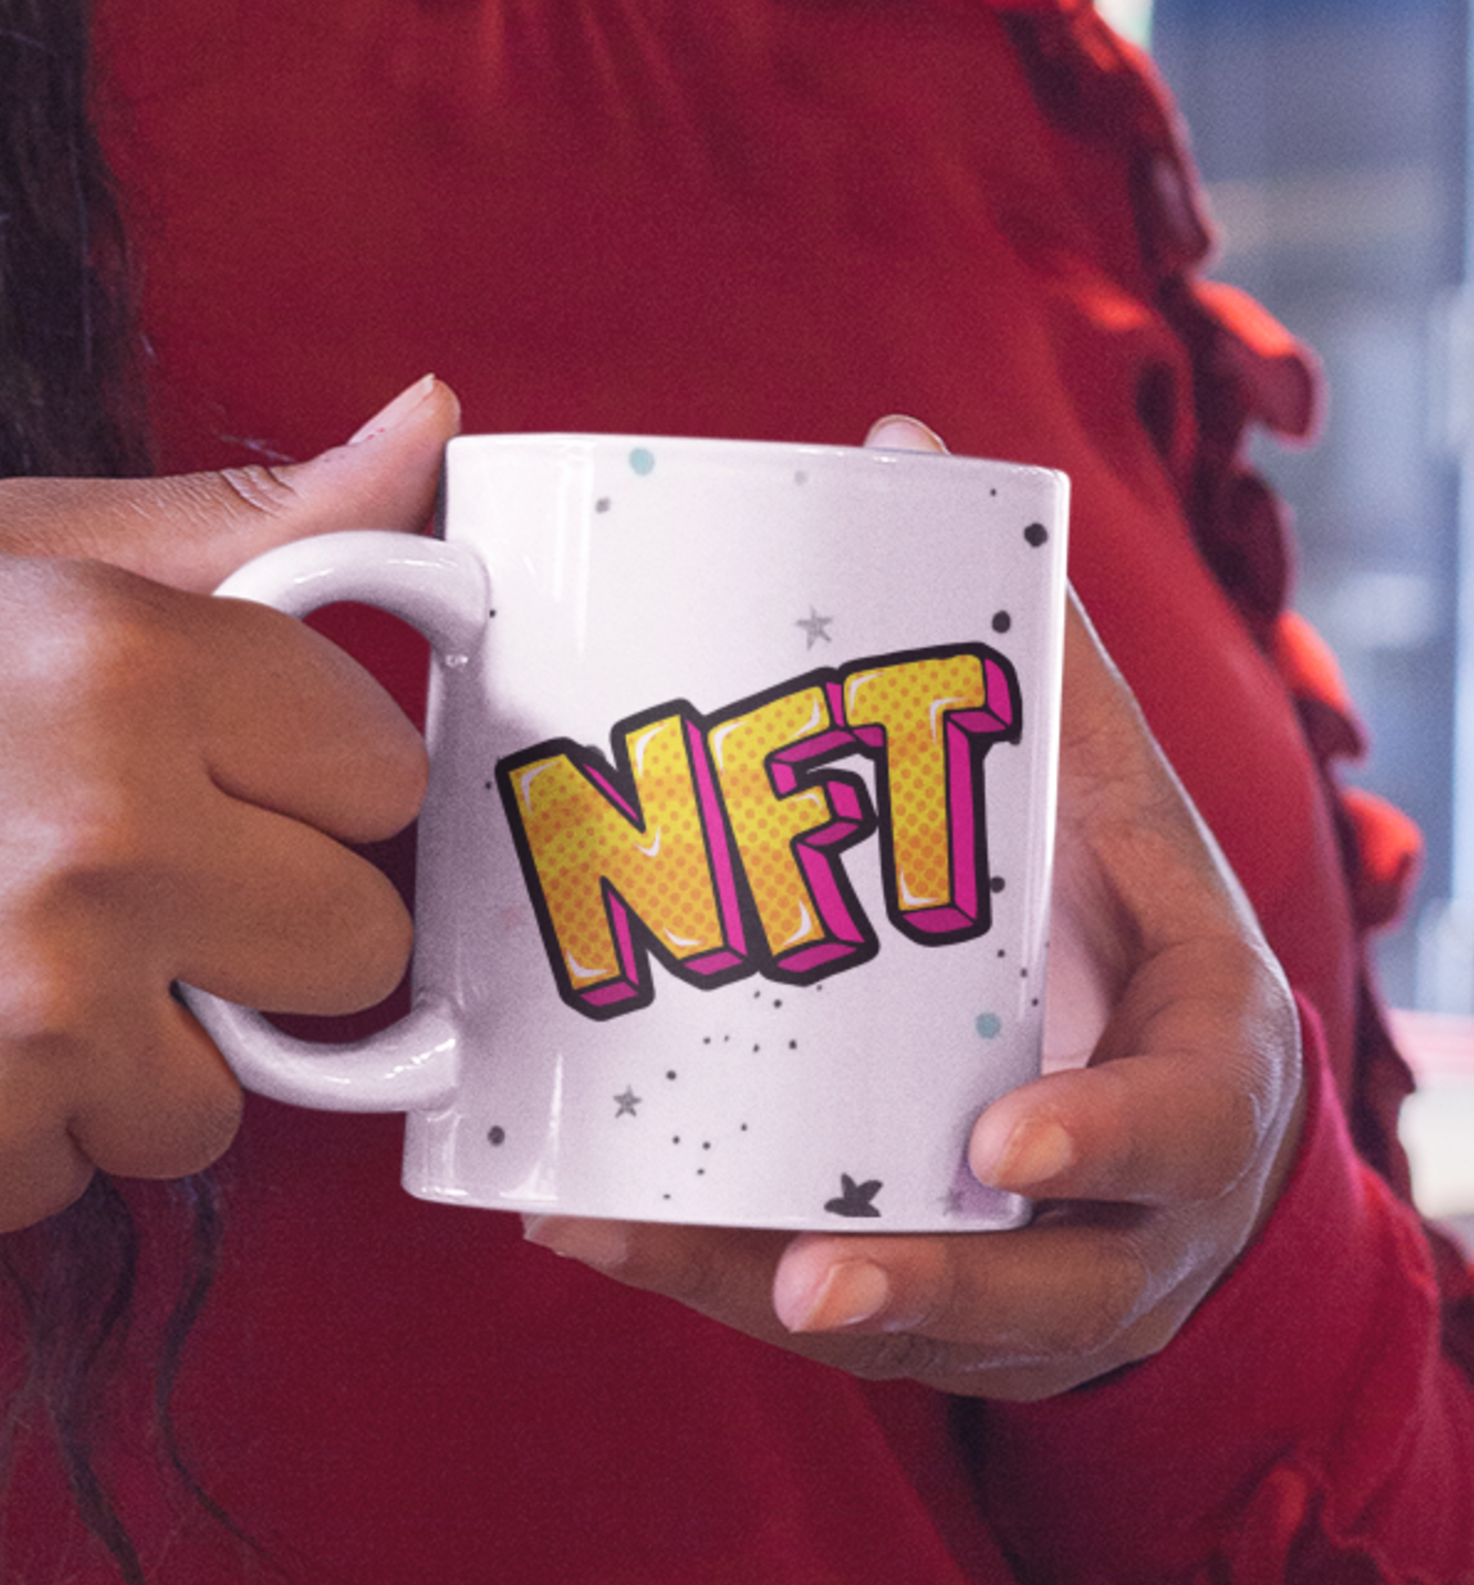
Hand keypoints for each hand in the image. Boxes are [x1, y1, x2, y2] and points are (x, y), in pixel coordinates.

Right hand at [0, 376, 459, 1233]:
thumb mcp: (19, 554)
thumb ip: (254, 520)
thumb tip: (426, 427)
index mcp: (129, 664)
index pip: (386, 772)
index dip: (321, 783)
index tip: (255, 778)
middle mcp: (100, 836)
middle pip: (360, 942)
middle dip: (277, 926)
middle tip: (159, 882)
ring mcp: (33, 1006)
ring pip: (228, 1086)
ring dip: (146, 1045)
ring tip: (18, 960)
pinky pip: (91, 1170)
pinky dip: (30, 1128)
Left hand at [524, 415, 1304, 1401]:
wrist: (1169, 1111)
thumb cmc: (1136, 938)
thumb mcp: (1115, 802)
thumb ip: (1032, 648)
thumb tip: (903, 446)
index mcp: (1191, 1074)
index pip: (1178, 1126)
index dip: (1105, 1142)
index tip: (1005, 1143)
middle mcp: (1118, 1206)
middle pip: (1046, 1289)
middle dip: (925, 1284)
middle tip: (807, 1280)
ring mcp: (1023, 1274)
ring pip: (907, 1320)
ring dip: (757, 1290)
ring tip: (614, 1239)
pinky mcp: (925, 1293)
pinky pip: (810, 1301)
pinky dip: (699, 1271)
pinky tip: (579, 1220)